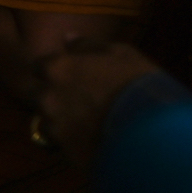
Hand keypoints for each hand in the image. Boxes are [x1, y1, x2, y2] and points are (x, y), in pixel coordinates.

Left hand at [34, 40, 159, 165]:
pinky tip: (95, 142)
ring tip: (90, 125)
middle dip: (52, 97)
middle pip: (37, 96)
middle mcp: (48, 97)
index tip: (70, 76)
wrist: (154, 132)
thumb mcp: (120, 54)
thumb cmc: (139, 84)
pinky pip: (63, 147)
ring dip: (61, 123)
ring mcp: (54, 127)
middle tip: (79, 102)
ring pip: (48, 123)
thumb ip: (88, 45)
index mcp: (57, 68)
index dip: (55, 71)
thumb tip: (68, 38)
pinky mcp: (66, 154)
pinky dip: (74, 144)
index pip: (39, 66)